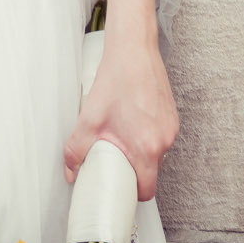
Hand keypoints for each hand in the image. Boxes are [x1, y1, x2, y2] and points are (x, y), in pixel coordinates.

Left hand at [63, 36, 179, 202]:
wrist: (134, 49)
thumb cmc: (116, 81)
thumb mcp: (89, 119)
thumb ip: (76, 151)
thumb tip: (71, 172)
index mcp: (147, 148)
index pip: (147, 190)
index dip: (133, 193)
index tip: (121, 187)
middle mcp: (164, 140)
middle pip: (151, 171)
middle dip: (134, 169)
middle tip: (115, 159)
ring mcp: (171, 127)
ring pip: (156, 152)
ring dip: (141, 150)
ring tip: (122, 135)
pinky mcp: (172, 115)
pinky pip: (160, 136)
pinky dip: (147, 135)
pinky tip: (132, 121)